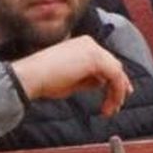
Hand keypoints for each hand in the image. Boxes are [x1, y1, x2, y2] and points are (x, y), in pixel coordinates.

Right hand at [9, 35, 131, 115]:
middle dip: (120, 85)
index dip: (114, 79)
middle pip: (113, 64)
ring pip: (116, 71)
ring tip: (110, 110)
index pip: (104, 61)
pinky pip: (115, 76)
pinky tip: (110, 105)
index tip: (117, 95)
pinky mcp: (95, 58)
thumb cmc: (45, 80)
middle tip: (118, 105)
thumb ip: (88, 79)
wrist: (32, 76)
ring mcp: (92, 48)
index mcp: (82, 45)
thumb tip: (101, 82)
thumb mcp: (71, 80)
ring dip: (117, 92)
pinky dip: (116, 92)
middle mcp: (89, 43)